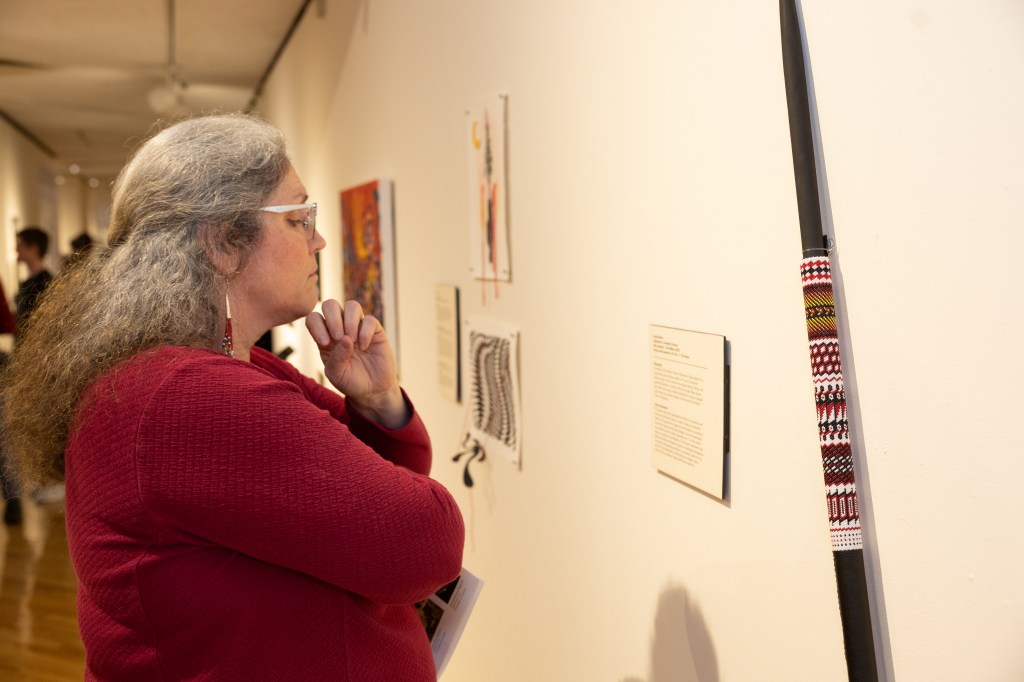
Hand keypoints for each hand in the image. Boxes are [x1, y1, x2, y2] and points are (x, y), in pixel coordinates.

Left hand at [305, 299, 407, 426]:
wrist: (372, 390)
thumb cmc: (349, 381)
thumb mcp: (336, 374)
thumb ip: (335, 358)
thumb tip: (345, 338)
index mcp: (325, 336)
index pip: (314, 318)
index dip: (316, 326)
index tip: (325, 343)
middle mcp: (340, 328)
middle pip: (331, 304)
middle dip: (332, 318)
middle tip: (337, 337)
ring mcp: (358, 327)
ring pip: (351, 306)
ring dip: (349, 321)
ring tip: (352, 340)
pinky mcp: (375, 331)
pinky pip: (369, 320)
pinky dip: (365, 332)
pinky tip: (364, 347)